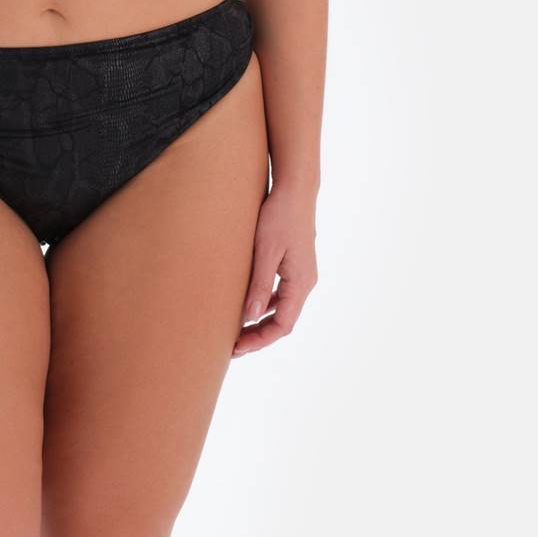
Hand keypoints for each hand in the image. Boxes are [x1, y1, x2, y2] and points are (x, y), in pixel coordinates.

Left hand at [232, 179, 317, 356]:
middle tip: (232, 345)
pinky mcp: (295, 264)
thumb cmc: (279, 216)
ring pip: (282, 308)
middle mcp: (305, 282)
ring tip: (236, 329)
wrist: (295, 189)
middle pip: (283, 321)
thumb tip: (251, 316)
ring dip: (261, 321)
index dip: (260, 340)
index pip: (283, 326)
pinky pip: (281, 293)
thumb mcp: (266, 250)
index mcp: (301, 283)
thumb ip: (260, 284)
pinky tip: (247, 303)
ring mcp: (301, 273)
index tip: (237, 347)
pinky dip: (265, 303)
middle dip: (258, 335)